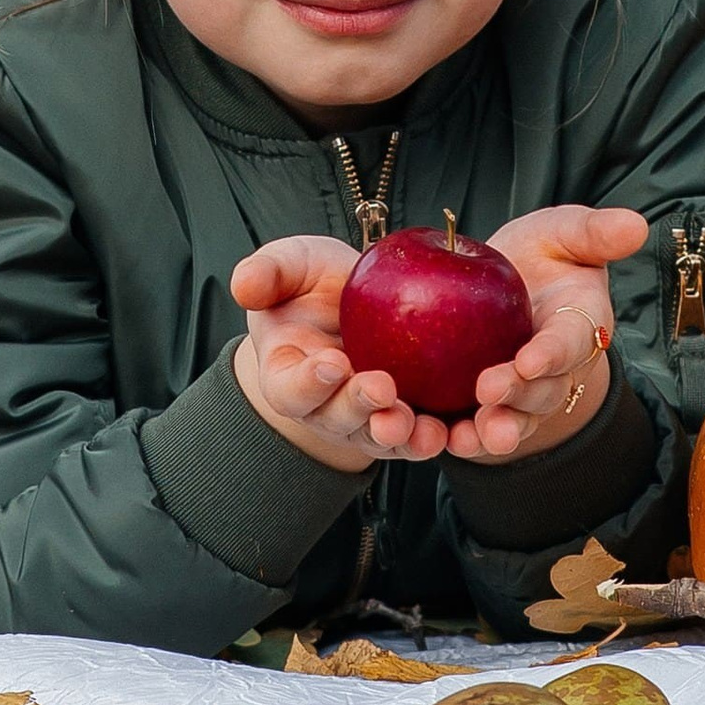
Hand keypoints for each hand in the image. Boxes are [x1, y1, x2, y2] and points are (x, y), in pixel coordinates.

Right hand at [230, 237, 451, 471]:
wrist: (355, 303)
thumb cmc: (313, 287)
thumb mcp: (290, 267)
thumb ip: (267, 271)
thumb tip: (243, 283)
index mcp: (289, 376)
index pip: (291, 389)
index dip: (308, 382)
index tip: (330, 363)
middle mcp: (328, 409)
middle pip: (342, 420)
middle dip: (362, 408)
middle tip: (381, 389)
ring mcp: (371, 420)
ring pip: (385, 437)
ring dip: (403, 435)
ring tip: (422, 428)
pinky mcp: (412, 420)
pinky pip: (428, 433)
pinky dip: (444, 436)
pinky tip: (462, 430)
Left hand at [444, 203, 646, 463]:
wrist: (504, 283)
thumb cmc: (541, 256)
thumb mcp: (562, 232)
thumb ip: (594, 231)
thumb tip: (636, 224)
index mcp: (578, 326)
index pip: (570, 342)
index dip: (553, 352)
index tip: (532, 359)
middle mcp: (555, 369)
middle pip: (543, 391)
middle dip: (518, 396)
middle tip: (489, 392)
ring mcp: (523, 393)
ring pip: (515, 418)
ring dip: (495, 430)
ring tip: (471, 438)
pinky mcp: (488, 406)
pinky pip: (478, 426)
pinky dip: (463, 438)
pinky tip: (440, 440)